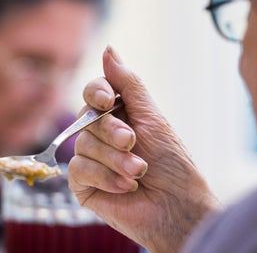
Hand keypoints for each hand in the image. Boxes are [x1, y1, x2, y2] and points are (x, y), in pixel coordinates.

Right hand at [68, 46, 219, 252]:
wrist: (179, 208)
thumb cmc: (173, 163)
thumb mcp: (152, 117)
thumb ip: (128, 84)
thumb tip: (108, 49)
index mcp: (118, 115)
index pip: (94, 92)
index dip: (97, 92)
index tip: (108, 101)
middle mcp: (102, 135)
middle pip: (87, 116)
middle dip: (113, 131)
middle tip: (133, 143)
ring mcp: (91, 159)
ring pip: (83, 144)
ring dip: (115, 159)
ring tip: (139, 172)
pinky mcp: (84, 185)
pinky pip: (78, 169)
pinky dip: (105, 177)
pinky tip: (127, 187)